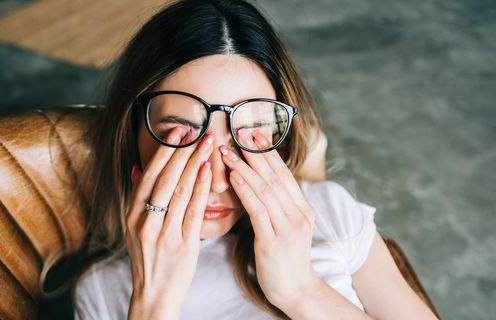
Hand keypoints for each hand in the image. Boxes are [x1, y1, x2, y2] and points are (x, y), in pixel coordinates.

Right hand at [125, 127, 213, 318]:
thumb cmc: (148, 259)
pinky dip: (200, 188)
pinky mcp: (183, 245)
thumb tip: (136, 168)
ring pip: (179, 191)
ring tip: (207, 143)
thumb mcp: (134, 228)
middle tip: (197, 130)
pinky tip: (208, 171)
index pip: (148, 176)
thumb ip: (136, 198)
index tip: (176, 131)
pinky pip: (192, 211)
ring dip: (194, 163)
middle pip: (164, 179)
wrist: (153, 295)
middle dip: (181, 151)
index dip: (163, 151)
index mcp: (132, 216)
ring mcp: (163, 234)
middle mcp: (145, 222)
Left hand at [219, 129, 318, 310]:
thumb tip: (259, 182)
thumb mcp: (286, 227)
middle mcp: (299, 214)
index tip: (253, 133)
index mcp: (302, 208)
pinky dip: (245, 191)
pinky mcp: (274, 241)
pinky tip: (233, 177)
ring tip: (227, 151)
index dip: (268, 152)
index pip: (283, 174)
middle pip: (275, 176)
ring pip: (265, 189)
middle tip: (239, 131)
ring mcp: (288, 227)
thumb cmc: (284, 258)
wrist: (295, 291)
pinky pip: (258, 210)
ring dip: (244, 167)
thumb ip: (277, 205)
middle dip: (255, 152)